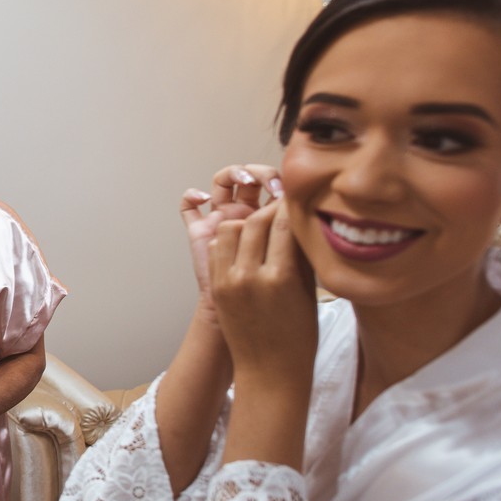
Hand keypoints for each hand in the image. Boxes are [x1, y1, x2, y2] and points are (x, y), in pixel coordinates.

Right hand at [181, 165, 282, 323]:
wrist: (256, 327)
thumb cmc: (279, 300)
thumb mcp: (296, 264)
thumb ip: (297, 237)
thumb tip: (312, 209)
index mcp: (270, 217)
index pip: (274, 183)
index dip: (281, 180)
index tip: (291, 188)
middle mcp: (245, 214)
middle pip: (249, 176)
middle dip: (261, 174)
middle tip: (273, 183)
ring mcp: (220, 219)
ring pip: (222, 182)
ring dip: (234, 173)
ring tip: (245, 179)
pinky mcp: (200, 232)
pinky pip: (188, 207)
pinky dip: (192, 196)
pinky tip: (203, 197)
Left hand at [208, 199, 316, 386]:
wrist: (269, 372)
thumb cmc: (298, 337)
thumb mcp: (309, 292)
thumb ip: (302, 254)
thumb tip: (299, 220)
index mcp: (280, 278)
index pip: (283, 224)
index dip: (291, 207)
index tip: (297, 199)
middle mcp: (249, 276)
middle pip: (255, 221)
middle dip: (269, 210)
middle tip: (281, 208)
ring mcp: (227, 281)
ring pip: (230, 229)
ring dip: (247, 222)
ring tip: (263, 228)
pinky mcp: (216, 286)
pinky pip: (219, 248)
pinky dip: (232, 240)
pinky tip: (247, 245)